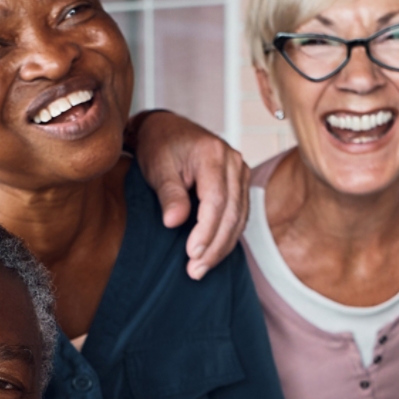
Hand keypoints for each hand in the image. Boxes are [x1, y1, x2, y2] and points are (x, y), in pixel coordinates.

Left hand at [132, 110, 249, 279]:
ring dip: (222, 246)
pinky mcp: (239, 183)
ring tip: (201, 268)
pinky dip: (228, 236)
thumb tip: (174, 222)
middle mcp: (234, 162)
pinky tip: (213, 252)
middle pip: (232, 212)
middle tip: (196, 270)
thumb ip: (168, 194)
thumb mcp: (157, 167)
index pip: (217, 201)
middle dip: (215, 246)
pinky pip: (239, 214)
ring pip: (239, 217)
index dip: (206, 231)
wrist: (166, 128)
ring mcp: (240, 172)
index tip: (192, 253)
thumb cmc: (159, 145)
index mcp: (213, 154)